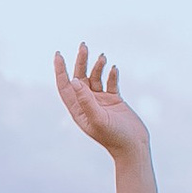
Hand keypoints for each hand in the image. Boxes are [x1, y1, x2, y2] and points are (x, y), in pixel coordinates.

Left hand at [54, 43, 150, 162]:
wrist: (133, 147)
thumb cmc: (113, 137)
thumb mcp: (97, 118)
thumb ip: (86, 100)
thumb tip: (74, 81)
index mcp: (78, 109)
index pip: (65, 86)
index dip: (60, 70)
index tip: (59, 54)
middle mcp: (87, 103)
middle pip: (80, 77)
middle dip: (81, 61)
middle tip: (84, 45)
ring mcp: (101, 101)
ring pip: (96, 78)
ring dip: (98, 67)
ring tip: (103, 57)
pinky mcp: (114, 101)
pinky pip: (110, 83)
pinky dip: (111, 75)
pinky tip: (114, 69)